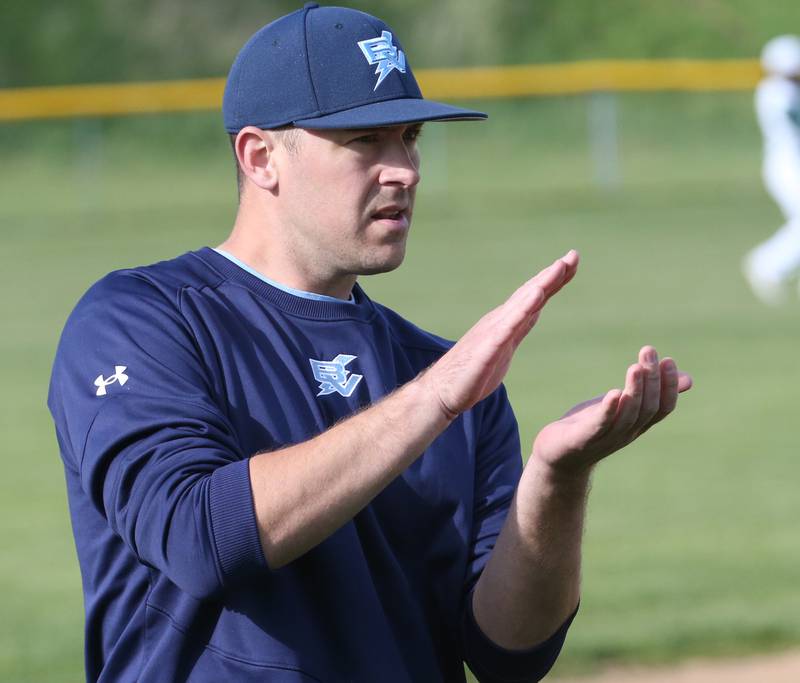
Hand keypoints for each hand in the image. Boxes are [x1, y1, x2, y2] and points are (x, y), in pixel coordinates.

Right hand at [422, 250, 579, 418]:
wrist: (440, 391)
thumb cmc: (472, 372)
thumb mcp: (504, 347)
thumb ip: (518, 327)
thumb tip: (534, 312)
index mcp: (506, 323)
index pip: (533, 297)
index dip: (553, 280)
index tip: (572, 262)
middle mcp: (499, 322)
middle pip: (530, 294)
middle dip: (552, 275)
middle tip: (572, 255)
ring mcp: (492, 334)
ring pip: (520, 305)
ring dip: (540, 286)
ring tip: (558, 269)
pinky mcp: (486, 350)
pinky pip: (506, 329)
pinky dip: (521, 311)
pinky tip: (535, 299)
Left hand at [531, 346, 691, 475]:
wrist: (556, 456)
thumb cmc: (590, 426)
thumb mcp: (622, 406)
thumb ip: (648, 393)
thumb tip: (689, 379)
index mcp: (637, 425)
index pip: (662, 408)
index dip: (668, 386)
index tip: (668, 360)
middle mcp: (626, 433)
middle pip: (647, 408)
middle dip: (651, 379)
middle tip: (648, 351)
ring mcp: (606, 438)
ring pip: (627, 416)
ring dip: (634, 390)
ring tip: (636, 367)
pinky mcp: (583, 439)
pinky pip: (600, 425)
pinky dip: (609, 410)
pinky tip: (613, 393)